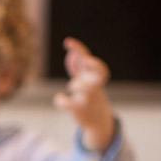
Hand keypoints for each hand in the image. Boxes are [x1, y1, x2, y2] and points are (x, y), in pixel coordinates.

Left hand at [53, 38, 115, 152]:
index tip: (67, 42)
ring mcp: (88, 98)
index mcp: (94, 75)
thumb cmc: (90, 93)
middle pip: (99, 73)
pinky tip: (61, 98)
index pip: (92, 60)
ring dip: (76, 85)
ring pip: (81, 87)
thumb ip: (78, 65)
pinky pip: (67, 103)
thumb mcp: (85, 78)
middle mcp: (94, 85)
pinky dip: (61, 100)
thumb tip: (71, 53)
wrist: (97, 118)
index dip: (80, 50)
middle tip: (87, 60)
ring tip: (73, 88)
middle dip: (94, 65)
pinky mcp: (80, 110)